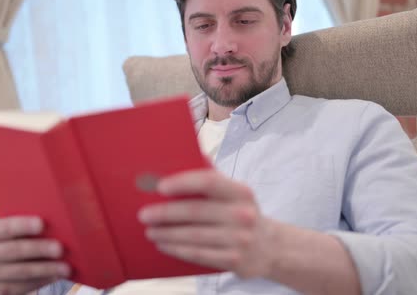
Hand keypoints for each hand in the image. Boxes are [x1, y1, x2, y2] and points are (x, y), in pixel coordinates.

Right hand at [0, 216, 70, 294]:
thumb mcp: (16, 229)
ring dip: (46, 268)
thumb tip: (56, 220)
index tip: (41, 224)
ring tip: (65, 267)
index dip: (22, 225)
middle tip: (60, 248)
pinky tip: (57, 274)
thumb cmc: (16, 238)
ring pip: (22, 271)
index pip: (4, 227)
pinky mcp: (2, 290)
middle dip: (39, 249)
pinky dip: (44, 279)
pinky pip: (26, 285)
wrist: (1, 265)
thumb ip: (29, 223)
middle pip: (14, 250)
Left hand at [138, 170, 276, 278]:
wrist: (272, 248)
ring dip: (167, 233)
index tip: (160, 186)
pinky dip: (177, 249)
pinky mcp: (234, 260)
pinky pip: (199, 254)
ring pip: (194, 236)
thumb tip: (181, 155)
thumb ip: (212, 178)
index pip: (209, 182)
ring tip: (150, 230)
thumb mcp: (235, 193)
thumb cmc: (242, 213)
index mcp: (241, 192)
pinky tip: (164, 245)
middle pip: (196, 212)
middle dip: (166, 213)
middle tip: (144, 214)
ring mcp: (240, 239)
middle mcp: (243, 215)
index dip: (183, 182)